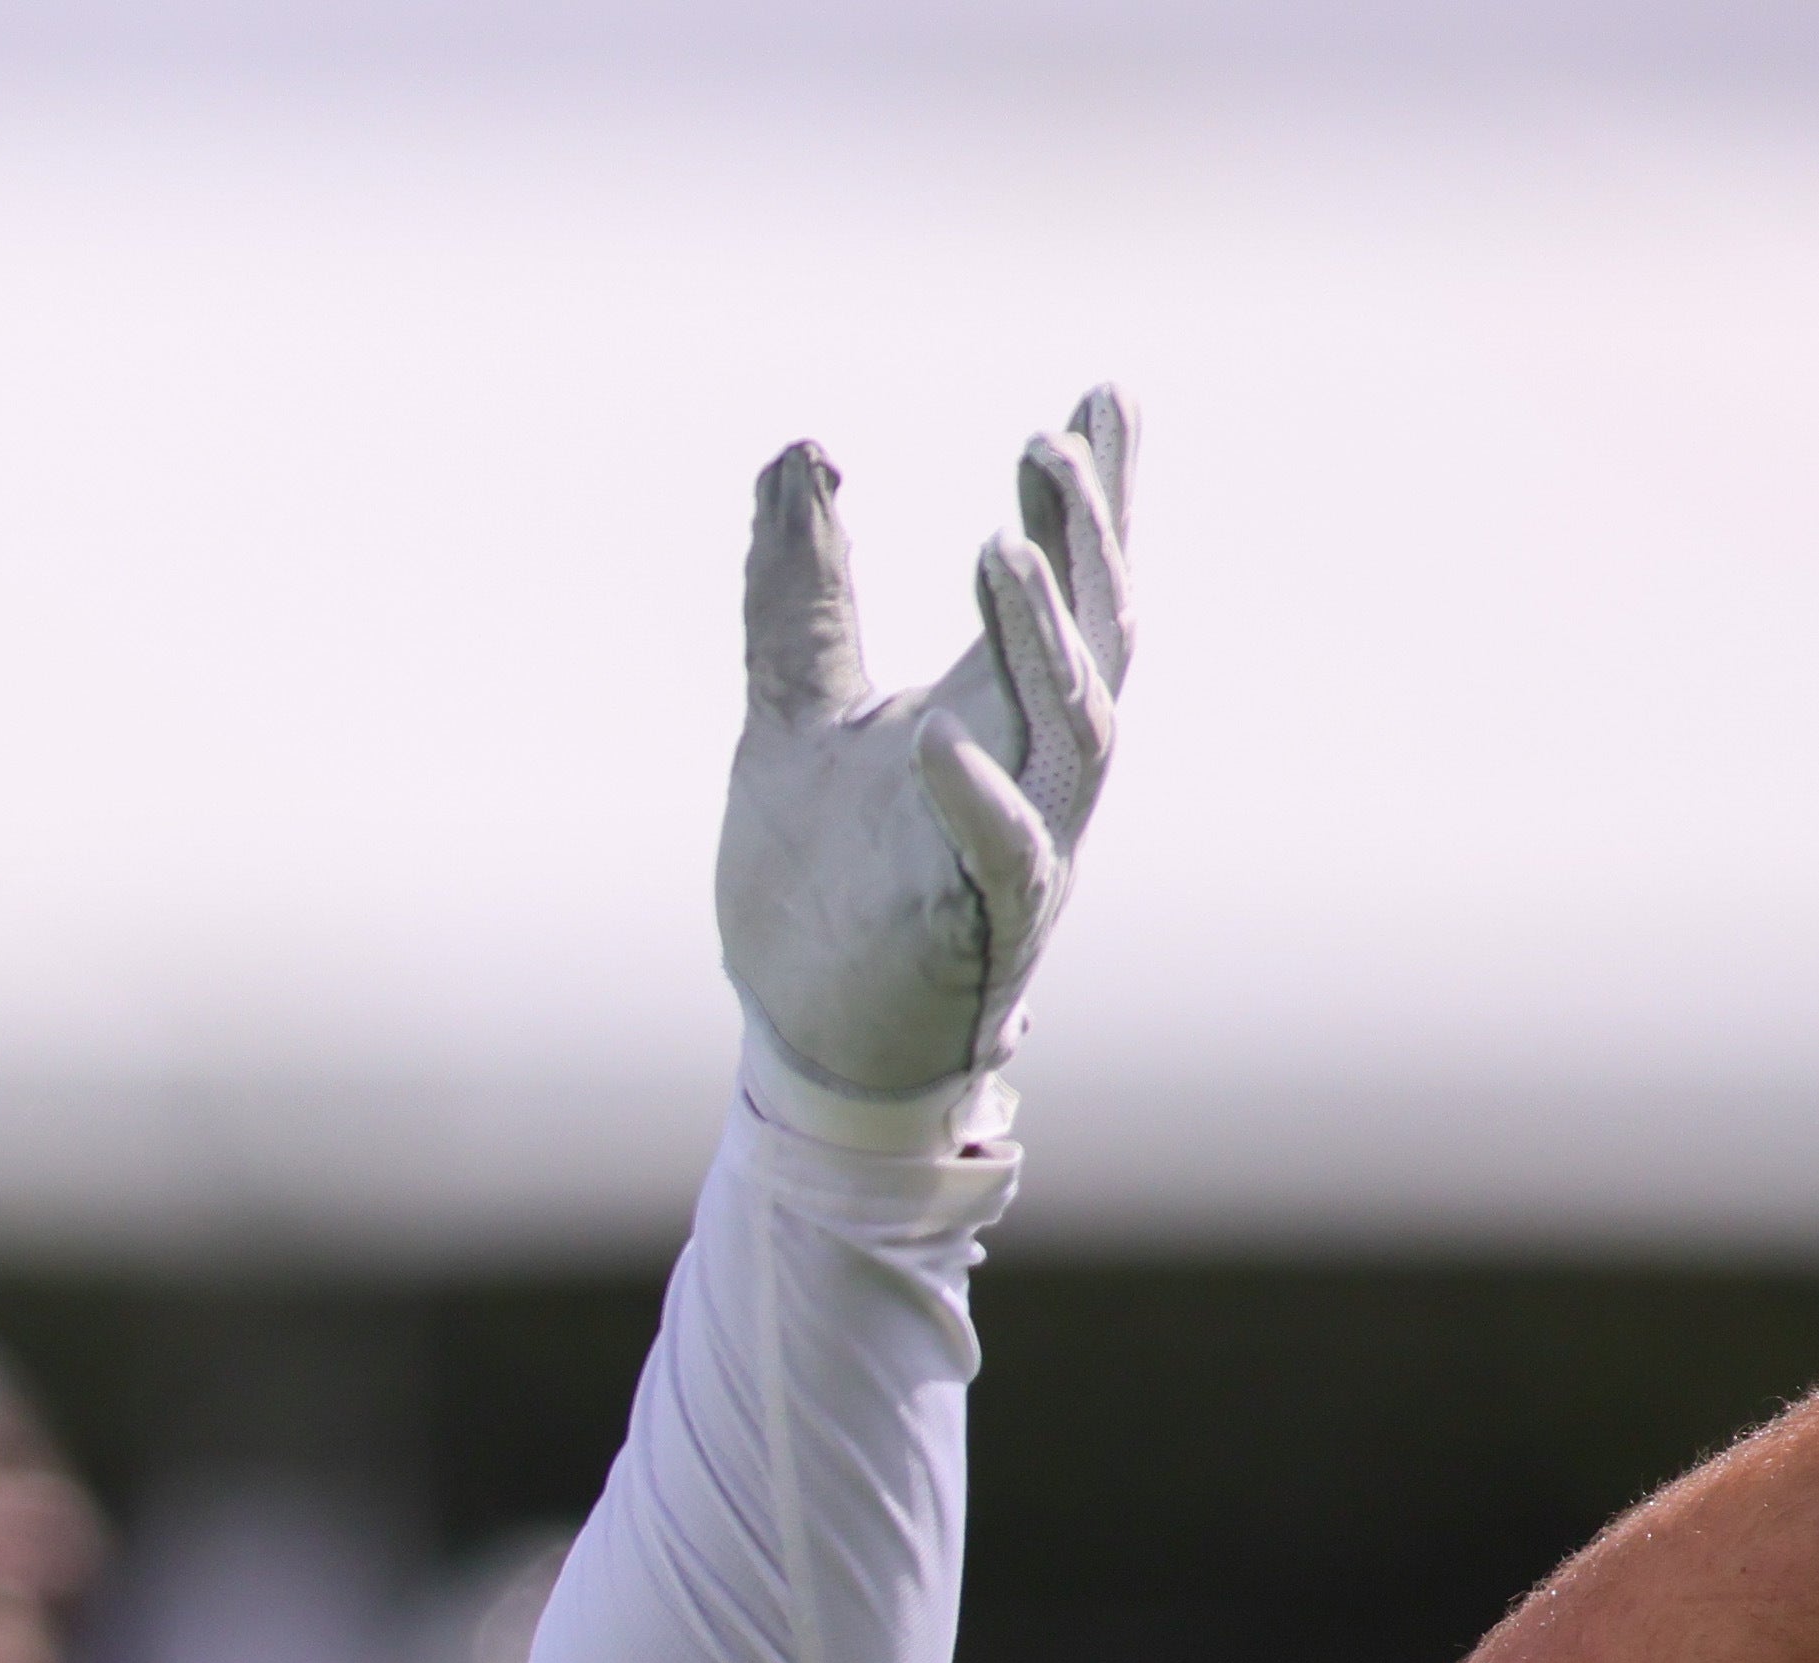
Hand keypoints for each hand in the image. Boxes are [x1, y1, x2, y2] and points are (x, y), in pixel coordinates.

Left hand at [718, 389, 1133, 1117]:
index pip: (1066, 583)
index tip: (1098, 398)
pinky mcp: (984, 923)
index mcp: (997, 706)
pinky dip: (974, 795)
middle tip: (1052, 444)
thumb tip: (800, 456)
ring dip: (1044, 639)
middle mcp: (1032, 763)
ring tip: (1001, 550)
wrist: (808, 1035)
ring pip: (1076, 727)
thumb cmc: (822, 881)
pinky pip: (1002, 855)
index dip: (1091, 498)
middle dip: (1087, 539)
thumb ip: (802, 599)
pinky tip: (934, 736)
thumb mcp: (791, 711)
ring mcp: (1024, 841)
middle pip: (1098, 632)